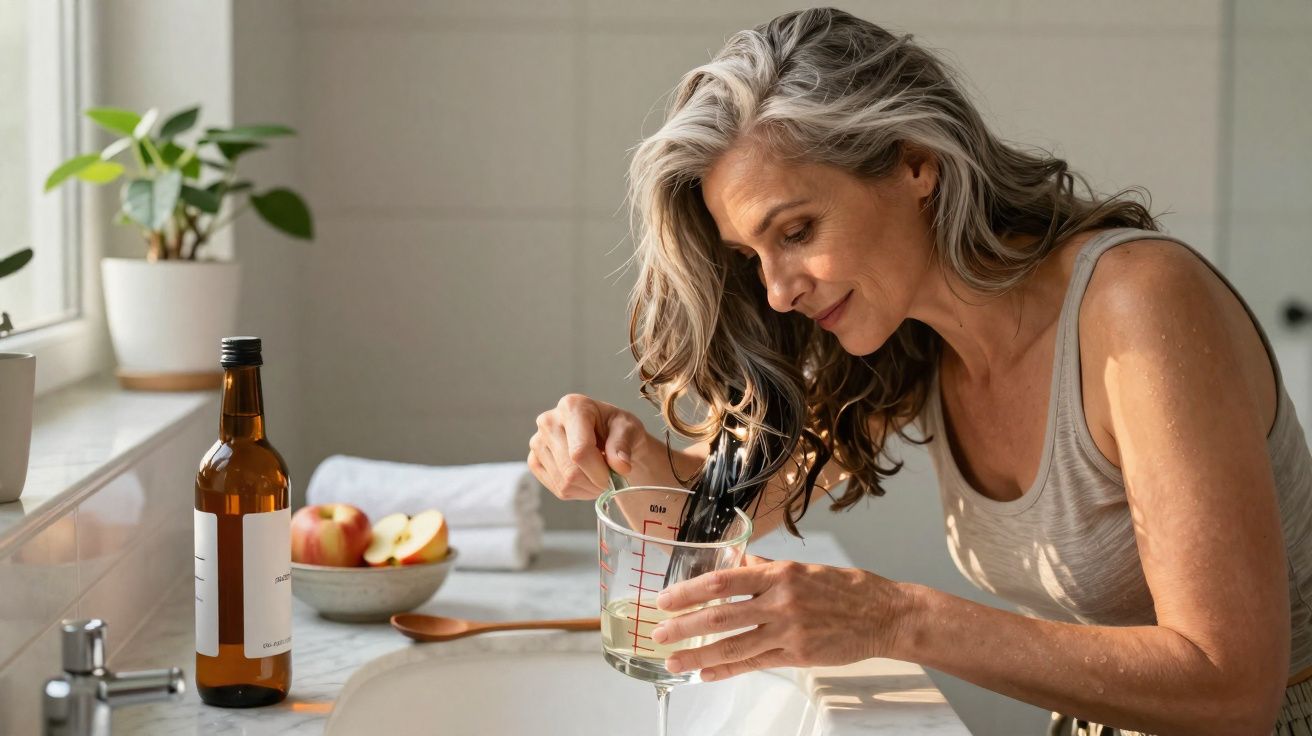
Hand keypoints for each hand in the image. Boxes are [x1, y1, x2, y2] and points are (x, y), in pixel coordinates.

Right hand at [528, 394, 648, 500]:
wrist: (605, 435)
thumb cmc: (617, 429)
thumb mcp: (629, 429)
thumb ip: (623, 445)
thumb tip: (620, 467)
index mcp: (572, 406)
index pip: (580, 450)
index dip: (599, 472)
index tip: (615, 478)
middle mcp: (549, 421)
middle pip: (571, 470)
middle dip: (596, 482)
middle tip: (611, 478)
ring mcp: (537, 442)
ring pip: (564, 482)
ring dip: (588, 487)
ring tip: (599, 474)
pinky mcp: (534, 460)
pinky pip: (557, 488)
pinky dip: (577, 490)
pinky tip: (586, 478)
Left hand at [651, 554, 908, 681]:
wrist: (885, 615)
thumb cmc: (847, 588)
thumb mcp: (804, 569)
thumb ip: (766, 570)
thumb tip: (737, 565)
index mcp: (780, 575)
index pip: (723, 582)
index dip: (689, 592)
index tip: (665, 599)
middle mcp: (781, 602)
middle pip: (721, 616)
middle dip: (685, 626)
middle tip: (659, 633)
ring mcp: (789, 632)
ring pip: (734, 645)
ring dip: (698, 654)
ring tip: (673, 660)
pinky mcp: (797, 656)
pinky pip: (755, 663)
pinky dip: (727, 669)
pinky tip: (706, 672)